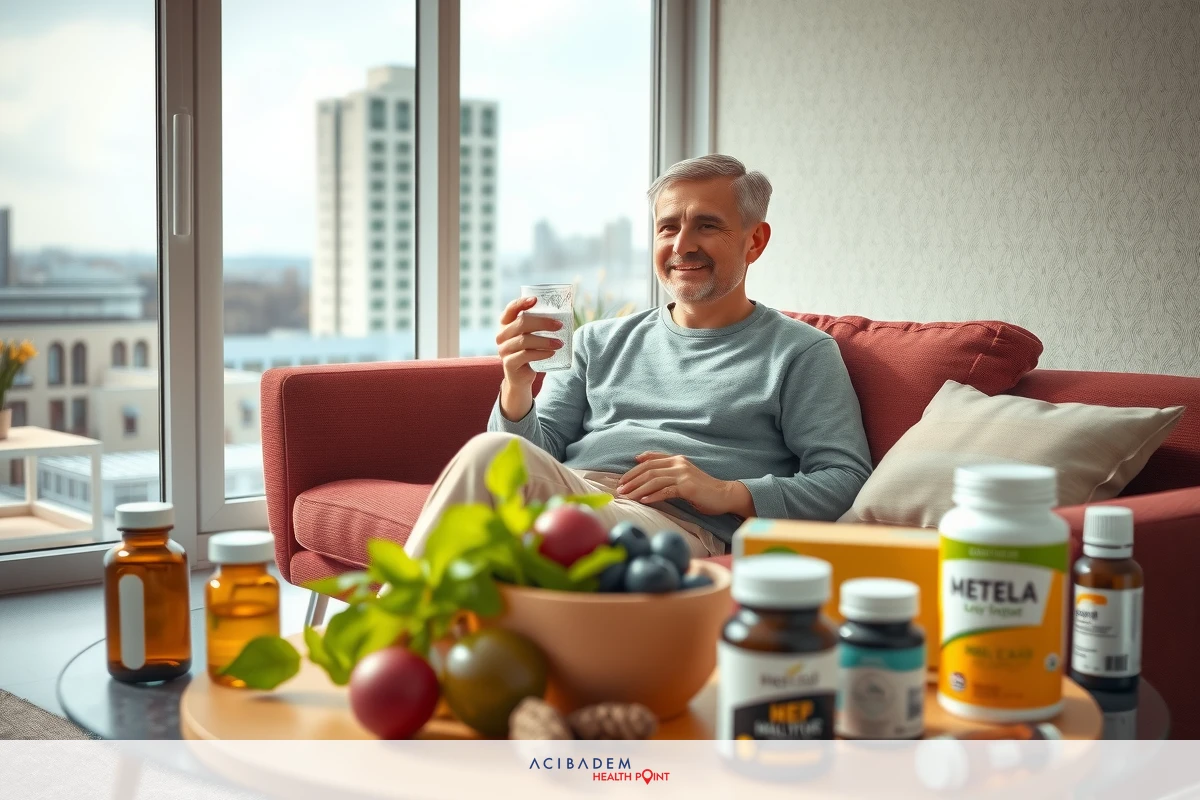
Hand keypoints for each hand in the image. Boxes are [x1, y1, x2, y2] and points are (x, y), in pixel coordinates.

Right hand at [496, 295, 564, 389]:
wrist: (520, 377)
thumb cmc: (529, 352)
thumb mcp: (531, 336)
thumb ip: (538, 325)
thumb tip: (563, 313)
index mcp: (505, 324)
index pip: (510, 309)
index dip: (521, 303)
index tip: (536, 300)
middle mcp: (501, 335)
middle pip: (521, 323)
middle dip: (543, 323)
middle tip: (559, 325)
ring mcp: (504, 350)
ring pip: (524, 340)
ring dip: (545, 341)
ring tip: (559, 343)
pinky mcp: (509, 363)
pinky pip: (526, 355)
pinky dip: (541, 353)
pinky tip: (552, 353)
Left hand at [616, 452, 750, 516]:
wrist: (725, 495)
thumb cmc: (703, 489)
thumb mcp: (683, 476)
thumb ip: (667, 472)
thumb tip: (646, 471)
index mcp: (676, 459)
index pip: (649, 461)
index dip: (633, 469)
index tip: (621, 479)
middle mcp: (679, 464)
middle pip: (648, 469)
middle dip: (631, 479)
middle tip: (620, 489)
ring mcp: (683, 475)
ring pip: (654, 480)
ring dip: (638, 489)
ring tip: (627, 496)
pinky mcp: (688, 487)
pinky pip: (666, 491)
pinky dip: (653, 496)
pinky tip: (643, 501)